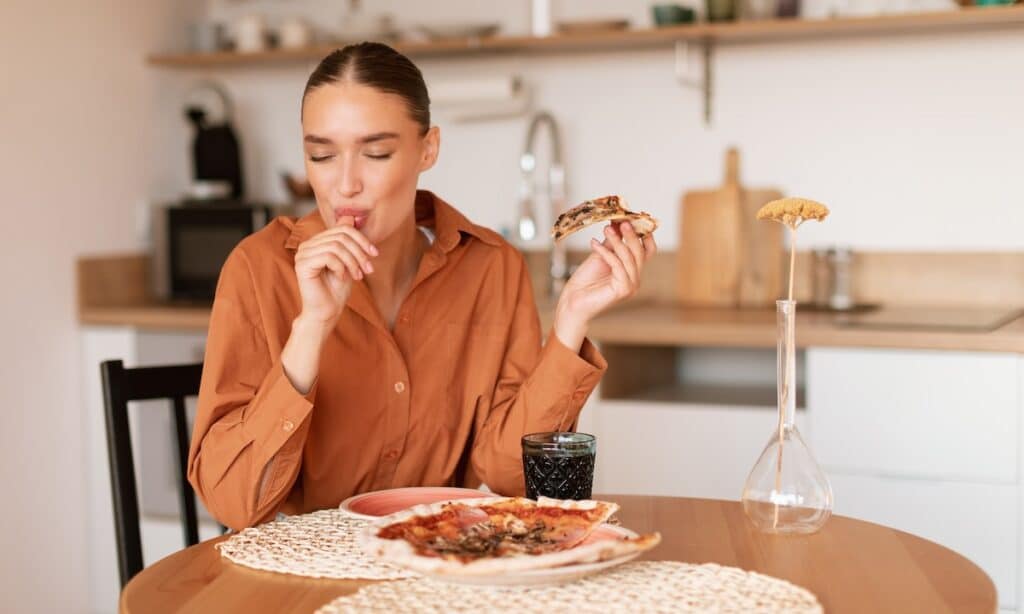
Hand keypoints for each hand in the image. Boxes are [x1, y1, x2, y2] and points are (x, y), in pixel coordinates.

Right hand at [293, 216, 377, 329]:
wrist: (326, 312)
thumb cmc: (337, 289)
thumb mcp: (348, 261)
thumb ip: (347, 241)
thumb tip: (350, 217)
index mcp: (317, 242)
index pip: (343, 229)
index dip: (362, 240)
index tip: (375, 254)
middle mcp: (307, 245)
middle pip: (341, 236)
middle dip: (359, 252)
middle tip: (368, 269)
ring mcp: (303, 254)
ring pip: (336, 246)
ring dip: (352, 262)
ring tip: (358, 276)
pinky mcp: (302, 264)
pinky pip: (328, 257)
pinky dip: (341, 267)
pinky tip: (343, 278)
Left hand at [553, 221, 656, 350]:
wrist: (572, 302)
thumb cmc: (584, 282)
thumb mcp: (600, 256)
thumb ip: (611, 243)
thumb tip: (617, 224)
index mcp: (632, 271)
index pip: (648, 250)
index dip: (644, 234)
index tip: (634, 218)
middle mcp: (635, 279)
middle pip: (640, 252)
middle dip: (631, 234)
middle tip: (621, 221)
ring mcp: (630, 286)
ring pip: (629, 257)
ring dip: (617, 241)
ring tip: (606, 229)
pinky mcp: (622, 290)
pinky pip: (617, 265)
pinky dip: (606, 252)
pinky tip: (594, 244)